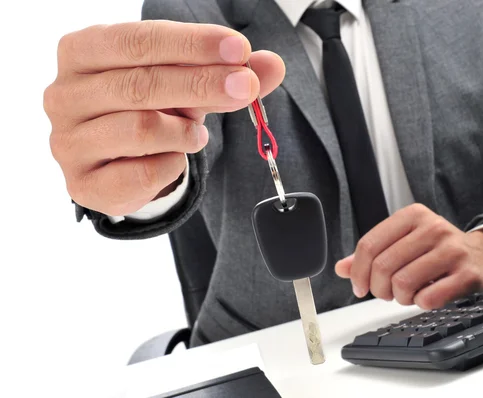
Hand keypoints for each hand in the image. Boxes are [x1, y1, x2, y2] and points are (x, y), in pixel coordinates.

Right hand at [44, 21, 284, 215]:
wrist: (119, 161)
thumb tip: (273, 65)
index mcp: (82, 51)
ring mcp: (68, 141)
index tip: (240, 50)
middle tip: (245, 86)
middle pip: (140, 83)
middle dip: (202, 83)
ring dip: (185, 131)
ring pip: (141, 129)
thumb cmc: (149, 108)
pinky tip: (175, 158)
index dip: (192, 44)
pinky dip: (172, 165)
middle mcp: (64, 94)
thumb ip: (228, 73)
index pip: (138, 40)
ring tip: (197, 134)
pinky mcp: (83, 183)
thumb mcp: (187, 82)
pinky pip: (141, 173)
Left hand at [335, 204, 482, 308]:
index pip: (369, 245)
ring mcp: (453, 250)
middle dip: (378, 288)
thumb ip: (373, 254)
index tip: (360, 287)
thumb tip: (342, 268)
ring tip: (407, 294)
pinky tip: (426, 297)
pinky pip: (428, 297)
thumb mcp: (406, 243)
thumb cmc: (439, 251)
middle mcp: (433, 228)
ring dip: (399, 297)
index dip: (358, 272)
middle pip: (383, 266)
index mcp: (413, 216)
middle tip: (386, 293)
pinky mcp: (468, 274)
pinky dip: (420, 303)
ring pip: (403, 282)